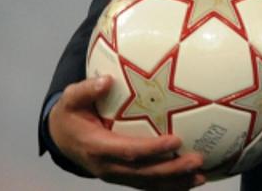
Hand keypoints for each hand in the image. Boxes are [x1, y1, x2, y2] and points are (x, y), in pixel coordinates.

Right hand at [47, 76, 205, 188]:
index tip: (176, 140)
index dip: (152, 149)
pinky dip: (169, 185)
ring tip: (201, 177)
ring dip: (175, 182)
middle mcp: (107, 166)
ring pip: (147, 183)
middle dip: (171, 170)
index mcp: (97, 147)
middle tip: (197, 160)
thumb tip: (106, 81)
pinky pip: (147, 184)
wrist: (60, 138)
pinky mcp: (123, 176)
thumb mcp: (70, 100)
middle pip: (143, 173)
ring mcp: (115, 174)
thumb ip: (85, 90)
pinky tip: (192, 180)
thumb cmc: (71, 115)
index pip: (128, 151)